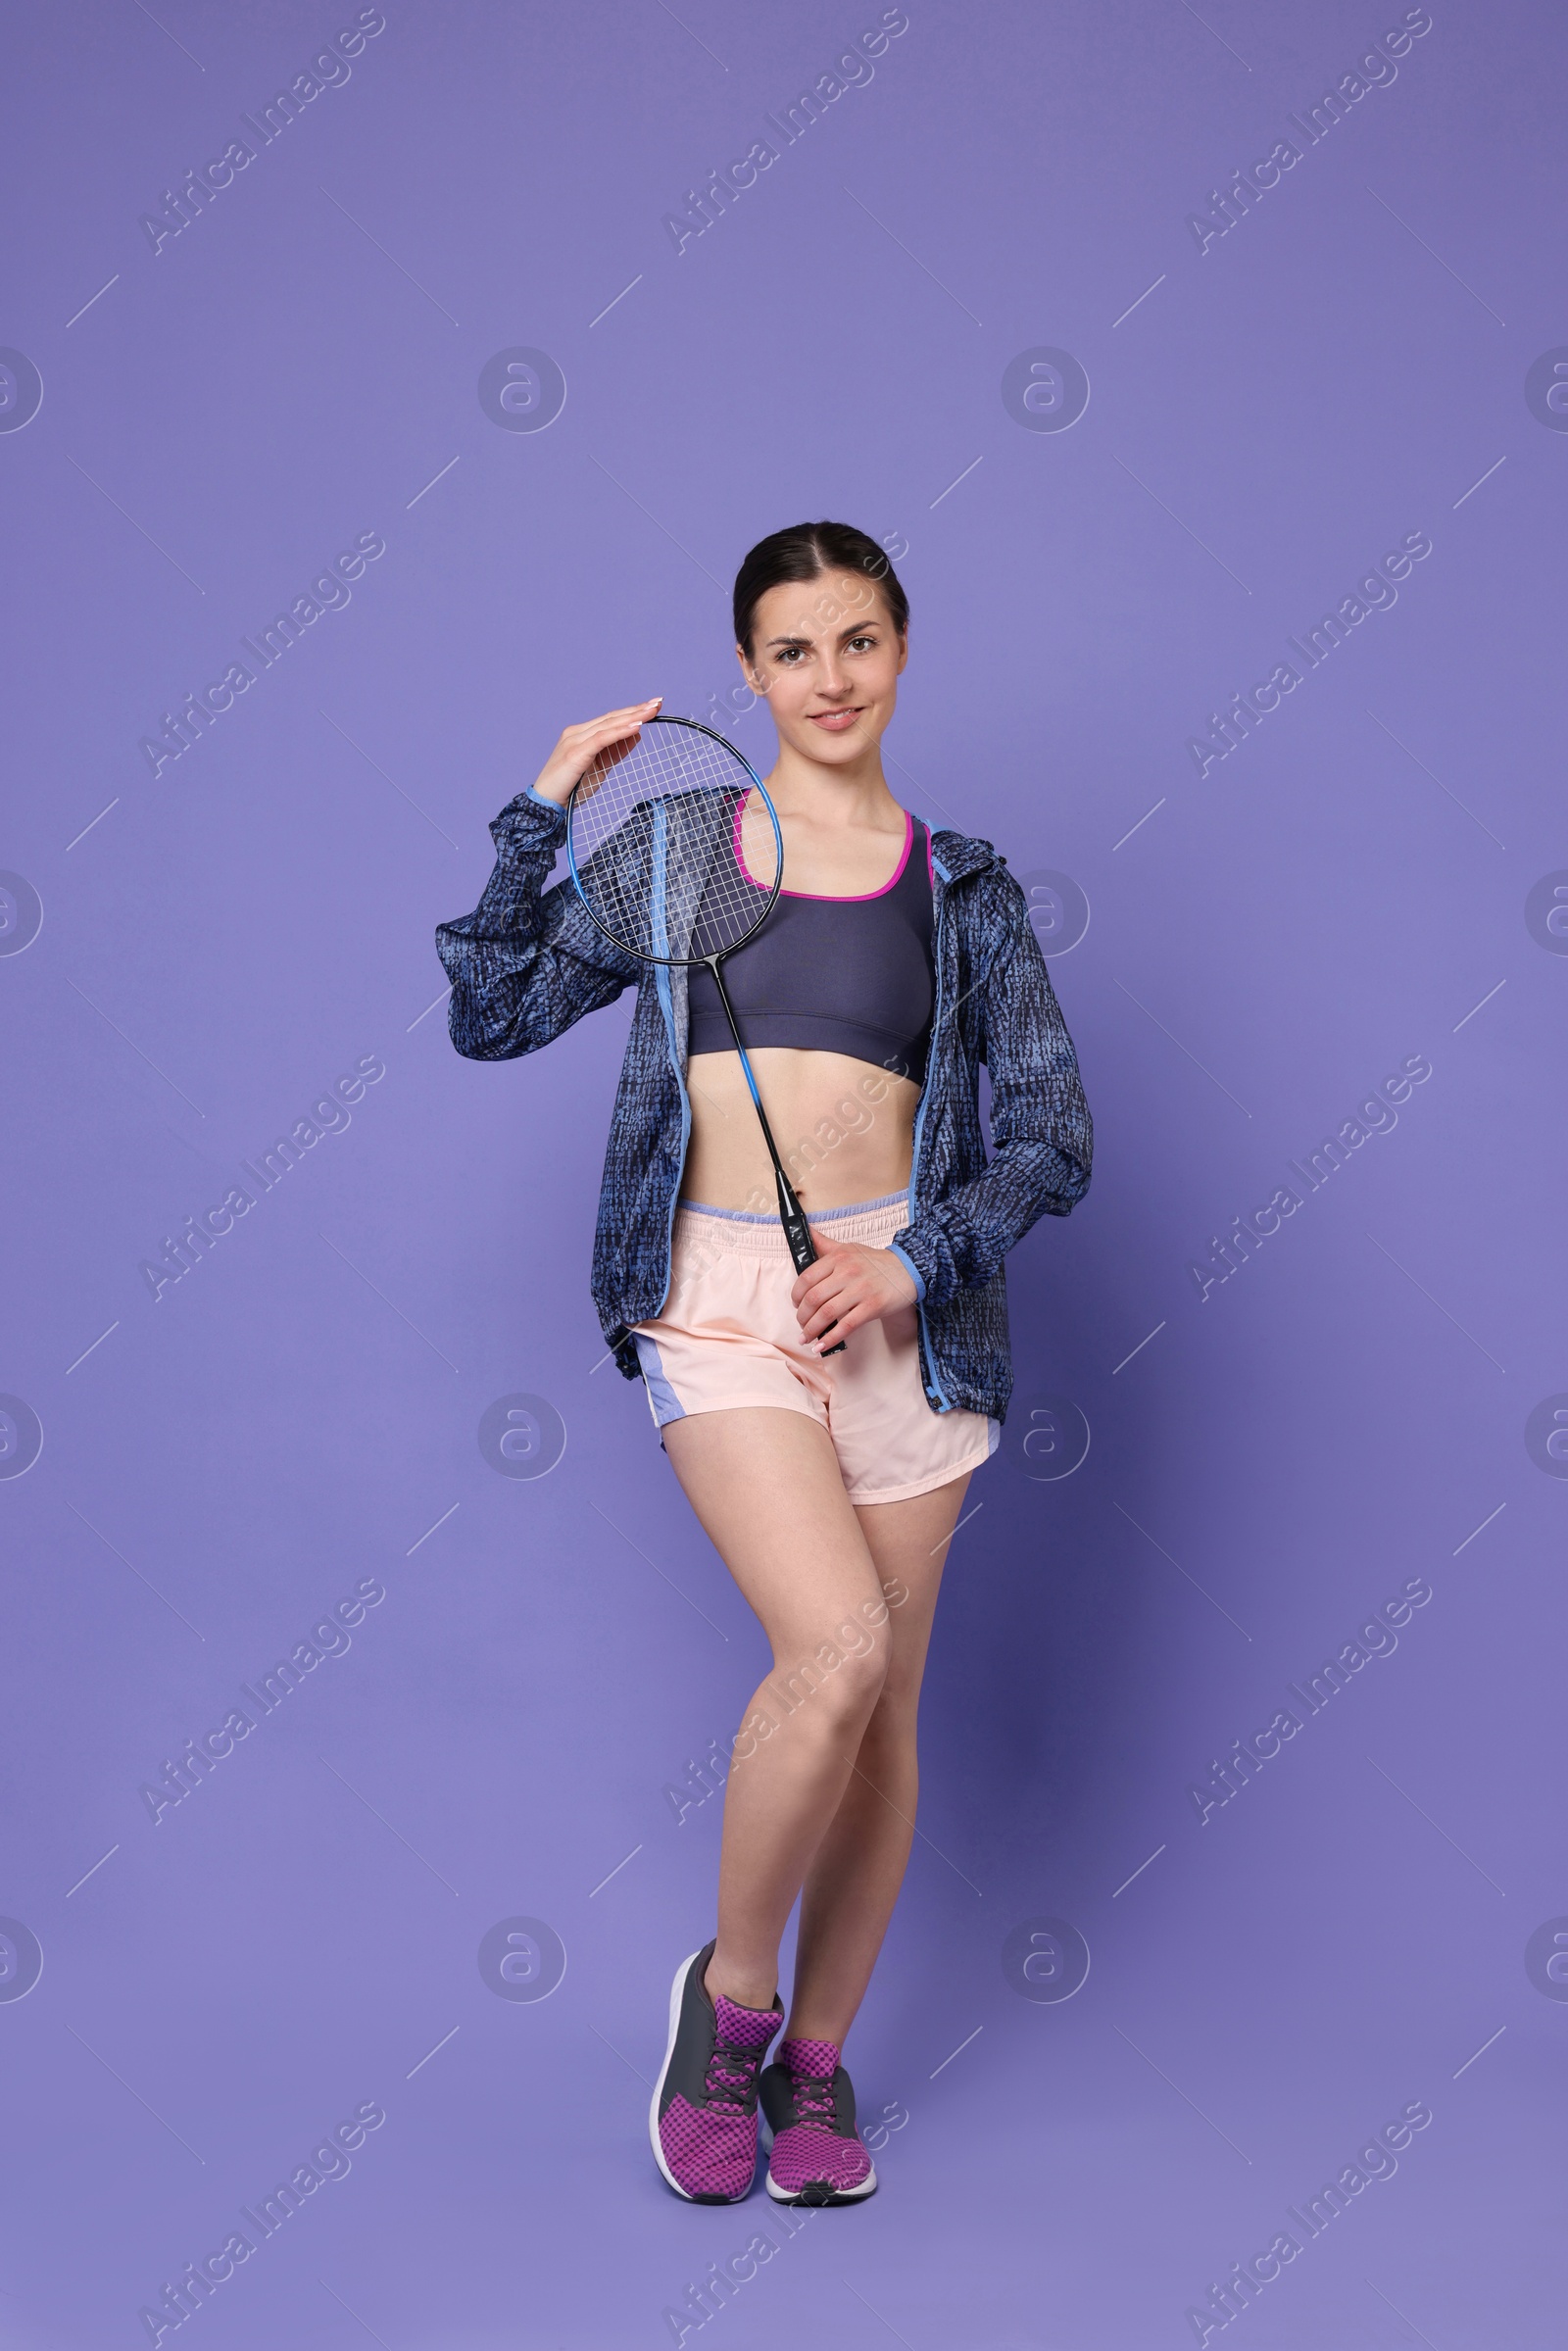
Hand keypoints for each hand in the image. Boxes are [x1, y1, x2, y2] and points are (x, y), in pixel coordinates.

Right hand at [529, 698, 661, 807]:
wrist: (547, 806)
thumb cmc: (571, 789)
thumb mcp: (600, 768)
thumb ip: (615, 751)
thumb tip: (635, 735)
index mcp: (580, 735)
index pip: (610, 720)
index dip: (632, 712)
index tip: (652, 707)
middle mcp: (576, 733)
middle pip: (611, 718)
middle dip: (636, 709)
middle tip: (658, 702)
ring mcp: (574, 741)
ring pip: (608, 724)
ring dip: (632, 716)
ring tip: (652, 711)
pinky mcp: (575, 752)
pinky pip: (602, 738)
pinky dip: (620, 731)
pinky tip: (636, 726)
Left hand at [791, 1240, 916, 1349]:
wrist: (908, 1269)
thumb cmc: (875, 1262)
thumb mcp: (848, 1248)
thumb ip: (824, 1244)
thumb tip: (804, 1232)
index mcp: (838, 1257)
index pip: (806, 1278)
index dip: (796, 1295)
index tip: (796, 1304)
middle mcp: (847, 1272)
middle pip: (814, 1298)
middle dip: (802, 1316)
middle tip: (801, 1324)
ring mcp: (861, 1290)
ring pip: (826, 1313)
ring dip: (812, 1329)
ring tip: (806, 1338)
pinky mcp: (873, 1306)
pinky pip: (846, 1326)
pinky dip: (830, 1338)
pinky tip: (821, 1346)